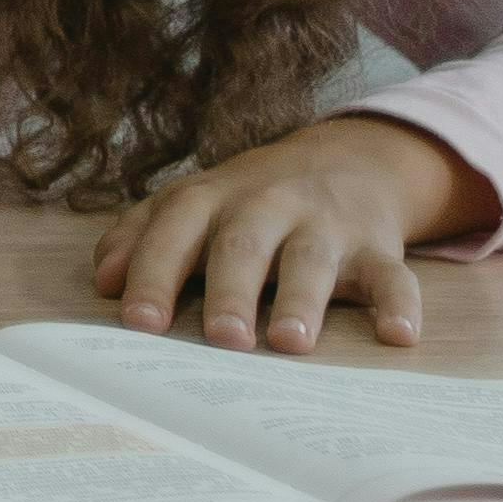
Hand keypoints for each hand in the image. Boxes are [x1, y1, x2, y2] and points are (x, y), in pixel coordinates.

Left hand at [90, 113, 491, 354]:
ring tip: (289, 342)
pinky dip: (398, 305)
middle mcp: (268, 206)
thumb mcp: (189, 204)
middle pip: (243, 246)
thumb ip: (140, 236)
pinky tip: (397, 337)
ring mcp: (326, 225)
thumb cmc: (246, 200)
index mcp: (211, 198)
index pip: (174, 233)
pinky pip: (393, 275)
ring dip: (302, 300)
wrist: (345, 158)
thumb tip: (104, 280)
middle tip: (221, 339)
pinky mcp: (379, 246)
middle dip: (230, 291)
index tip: (138, 322)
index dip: (154, 274)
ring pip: (312, 260)